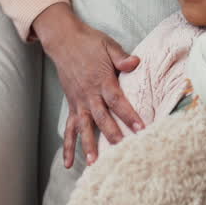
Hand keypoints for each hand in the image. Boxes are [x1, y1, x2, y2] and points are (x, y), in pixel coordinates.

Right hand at [32, 3, 144, 168]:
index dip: (129, 115)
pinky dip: (67, 146)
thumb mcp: (108, 45)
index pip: (117, 100)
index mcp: (101, 79)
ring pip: (84, 127)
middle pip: (102, 118)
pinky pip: (69, 128)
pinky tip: (68, 163)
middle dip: (112, 135)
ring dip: (88, 145)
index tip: (141, 128)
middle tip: (122, 151)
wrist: (64, 41)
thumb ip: (121, 57)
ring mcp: (79, 102)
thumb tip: (136, 62)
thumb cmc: (89, 43)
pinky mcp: (72, 105)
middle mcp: (89, 94)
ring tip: (94, 163)